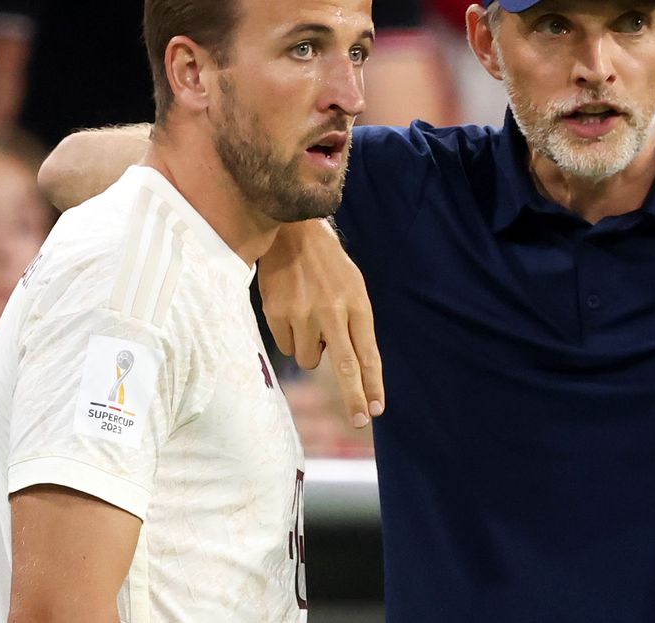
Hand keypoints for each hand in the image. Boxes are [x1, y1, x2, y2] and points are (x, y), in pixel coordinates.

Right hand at [258, 220, 383, 428]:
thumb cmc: (329, 267)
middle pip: (345, 367)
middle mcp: (332, 312)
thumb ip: (355, 326)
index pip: (368, 353)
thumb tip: (348, 369)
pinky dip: (291, 338)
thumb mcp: (354, 288)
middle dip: (354, 398)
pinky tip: (292, 313)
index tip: (377, 409)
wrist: (293, 233)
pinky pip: (286, 347)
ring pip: (308, 360)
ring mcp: (303, 314)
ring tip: (310, 319)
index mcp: (356, 305)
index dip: (372, 384)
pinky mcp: (277, 314)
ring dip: (311, 350)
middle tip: (360, 421)